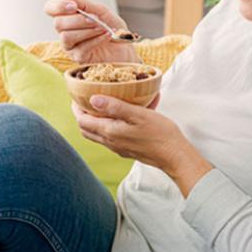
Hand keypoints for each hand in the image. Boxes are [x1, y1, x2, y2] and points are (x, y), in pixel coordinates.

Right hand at [44, 0, 140, 63]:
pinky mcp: (79, 58)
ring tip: (102, 28)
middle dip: (78, 19)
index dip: (58, 6)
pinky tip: (106, 36)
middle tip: (95, 19)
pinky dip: (96, 40)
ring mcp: (70, 46)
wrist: (126, 46)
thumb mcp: (101, 11)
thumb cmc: (113, 28)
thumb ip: (83, 4)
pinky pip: (81, 48)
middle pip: (58, 23)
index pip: (50, 9)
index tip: (74, 6)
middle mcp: (65, 31)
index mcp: (68, 17)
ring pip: (66, 37)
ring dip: (87, 30)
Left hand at [72, 94, 212, 195]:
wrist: (174, 155)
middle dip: (82, 115)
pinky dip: (107, 127)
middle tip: (84, 101)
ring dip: (93, 122)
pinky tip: (120, 117)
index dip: (76, 108)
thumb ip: (115, 107)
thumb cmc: (159, 133)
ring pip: (97, 135)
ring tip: (99, 107)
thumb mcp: (138, 114)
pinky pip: (110, 138)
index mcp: (110, 132)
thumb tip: (93, 99)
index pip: (82, 121)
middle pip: (86, 130)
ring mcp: (118, 148)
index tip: (77, 96)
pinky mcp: (127, 150)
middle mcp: (110, 142)